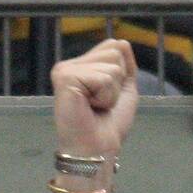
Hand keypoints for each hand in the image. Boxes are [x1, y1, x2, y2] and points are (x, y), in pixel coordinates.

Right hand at [51, 38, 139, 158]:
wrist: (98, 151)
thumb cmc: (108, 127)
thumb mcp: (124, 92)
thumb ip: (126, 67)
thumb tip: (123, 41)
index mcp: (81, 66)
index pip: (113, 47)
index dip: (120, 75)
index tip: (106, 98)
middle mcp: (70, 64)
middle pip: (114, 51)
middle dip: (117, 82)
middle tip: (100, 104)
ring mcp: (65, 70)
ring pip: (111, 65)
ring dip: (111, 93)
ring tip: (95, 107)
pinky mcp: (65, 78)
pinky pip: (102, 78)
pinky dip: (105, 97)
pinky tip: (90, 108)